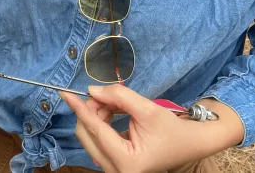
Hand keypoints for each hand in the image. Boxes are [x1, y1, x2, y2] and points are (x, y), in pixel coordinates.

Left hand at [60, 85, 243, 172]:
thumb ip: (119, 97)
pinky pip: (97, 140)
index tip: (65, 93)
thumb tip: (92, 90)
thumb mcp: (147, 109)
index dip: (80, 108)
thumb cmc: (172, 129)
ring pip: (90, 136)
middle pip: (87, 135)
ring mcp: (114, 170)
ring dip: (96, 115)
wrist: (190, 144)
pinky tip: (112, 111)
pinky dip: (100, 122)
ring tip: (113, 102)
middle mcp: (117, 171)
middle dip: (91, 110)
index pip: (96, 130)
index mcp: (127, 162)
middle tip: (102, 94)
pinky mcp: (114, 165)